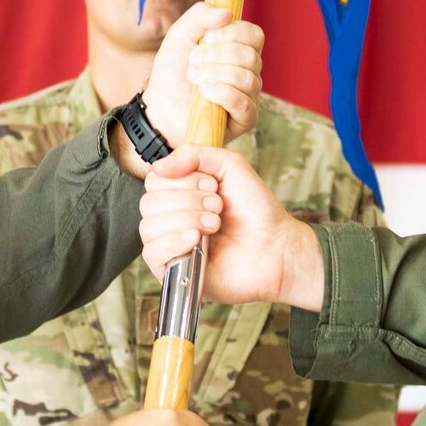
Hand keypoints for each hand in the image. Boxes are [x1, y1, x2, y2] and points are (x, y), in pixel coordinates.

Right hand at [140, 147, 323, 312]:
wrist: (276, 247)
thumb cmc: (257, 210)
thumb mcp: (230, 166)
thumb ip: (194, 154)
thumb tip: (158, 166)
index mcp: (179, 194)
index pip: (154, 180)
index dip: (181, 180)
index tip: (212, 186)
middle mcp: (171, 219)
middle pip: (149, 203)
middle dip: (189, 200)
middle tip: (218, 207)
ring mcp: (171, 245)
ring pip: (149, 227)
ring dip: (187, 220)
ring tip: (215, 224)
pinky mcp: (174, 271)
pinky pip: (152, 253)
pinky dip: (173, 242)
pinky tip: (196, 240)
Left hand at [144, 5, 264, 149]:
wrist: (159, 108)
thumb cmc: (172, 73)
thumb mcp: (180, 35)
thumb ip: (200, 15)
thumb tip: (227, 13)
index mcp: (239, 50)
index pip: (254, 35)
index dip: (233, 33)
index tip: (208, 36)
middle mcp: (249, 73)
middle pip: (250, 56)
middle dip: (217, 56)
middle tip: (192, 61)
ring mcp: (249, 97)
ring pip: (247, 78)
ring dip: (214, 74)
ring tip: (193, 77)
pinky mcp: (245, 120)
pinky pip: (244, 103)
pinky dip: (221, 93)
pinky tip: (203, 93)